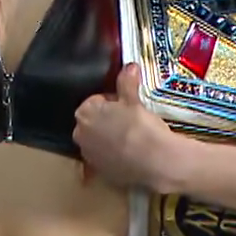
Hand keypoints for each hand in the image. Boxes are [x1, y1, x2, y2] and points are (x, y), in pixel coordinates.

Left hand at [75, 63, 193, 192]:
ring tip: (133, 139)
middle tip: (131, 122)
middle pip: (94, 121)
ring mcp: (88, 154)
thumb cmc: (141, 126)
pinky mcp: (100, 170)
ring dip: (110, 138)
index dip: (113, 103)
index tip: (128, 107)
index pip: (96, 102)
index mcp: (84, 113)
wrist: (155, 160)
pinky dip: (115, 155)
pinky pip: (106, 158)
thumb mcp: (134, 101)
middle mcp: (79, 134)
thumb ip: (127, 82)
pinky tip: (132, 154)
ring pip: (99, 140)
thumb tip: (129, 65)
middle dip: (109, 120)